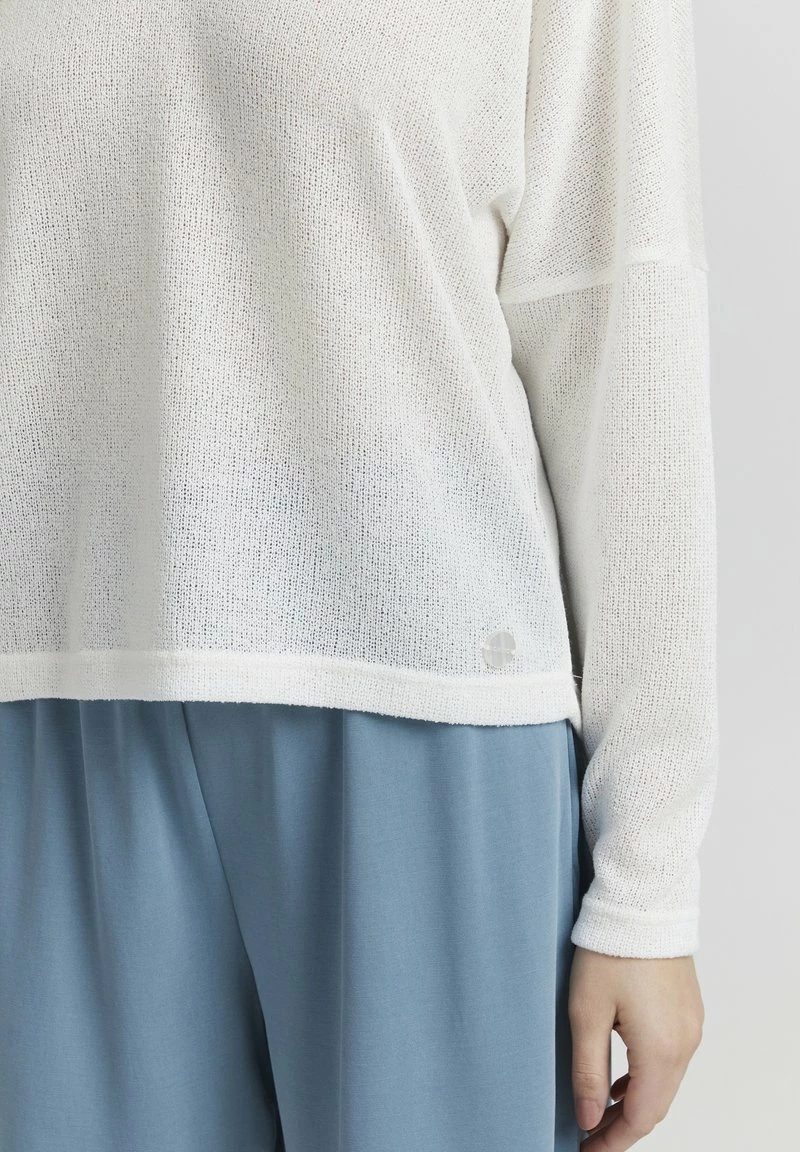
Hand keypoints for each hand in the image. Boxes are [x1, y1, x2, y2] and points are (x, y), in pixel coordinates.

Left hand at [568, 945, 704, 1147]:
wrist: (643, 902)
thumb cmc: (610, 950)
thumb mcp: (586, 1012)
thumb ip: (588, 1070)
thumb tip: (590, 1118)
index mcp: (661, 1049)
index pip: (642, 1117)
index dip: (614, 1141)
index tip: (587, 1151)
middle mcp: (685, 1043)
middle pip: (657, 1104)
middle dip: (624, 1126)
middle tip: (590, 1137)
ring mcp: (691, 1026)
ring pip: (665, 1082)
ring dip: (636, 1101)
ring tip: (600, 1110)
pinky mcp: (689, 1010)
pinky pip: (671, 1058)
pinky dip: (648, 1075)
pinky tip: (623, 1077)